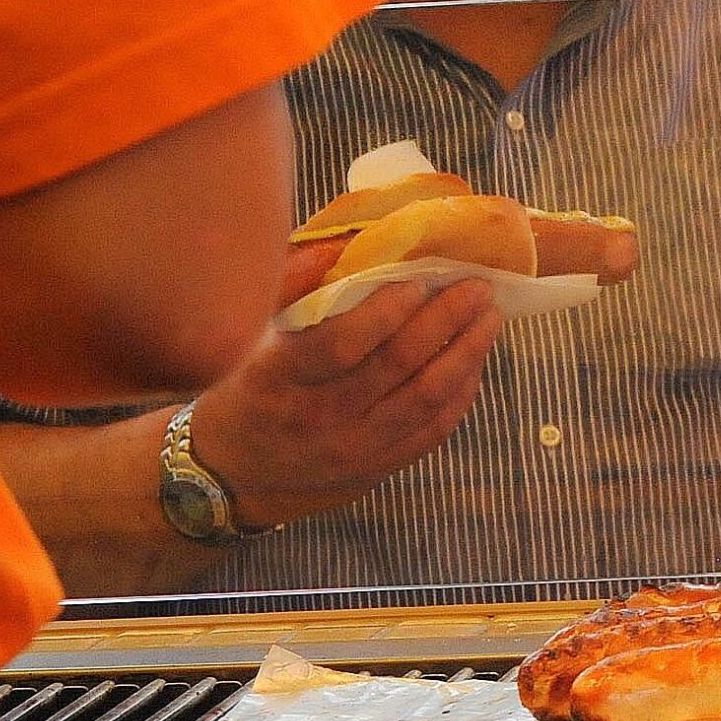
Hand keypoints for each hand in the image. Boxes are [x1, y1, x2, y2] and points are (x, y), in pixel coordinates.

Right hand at [189, 277, 502, 529]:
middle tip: (476, 286)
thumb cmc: (244, 388)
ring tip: (489, 316)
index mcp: (277, 379)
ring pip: (425, 398)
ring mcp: (351, 450)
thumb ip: (289, 289)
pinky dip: (462, 391)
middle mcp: (317, 418)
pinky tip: (474, 359)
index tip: (418, 280)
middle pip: (396, 366)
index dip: (387, 311)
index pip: (342, 344)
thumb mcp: (246, 340)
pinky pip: (433, 430)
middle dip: (445, 319)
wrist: (231, 476)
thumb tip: (338, 243)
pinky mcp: (377, 469)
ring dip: (466, 352)